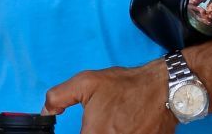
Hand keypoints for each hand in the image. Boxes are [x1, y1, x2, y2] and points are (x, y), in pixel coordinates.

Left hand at [42, 60, 176, 132]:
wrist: (165, 87)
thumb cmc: (127, 86)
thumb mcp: (88, 82)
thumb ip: (59, 96)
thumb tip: (46, 112)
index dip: (84, 133)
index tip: (89, 127)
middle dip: (97, 132)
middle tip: (105, 123)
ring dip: (112, 133)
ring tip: (118, 124)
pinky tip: (129, 127)